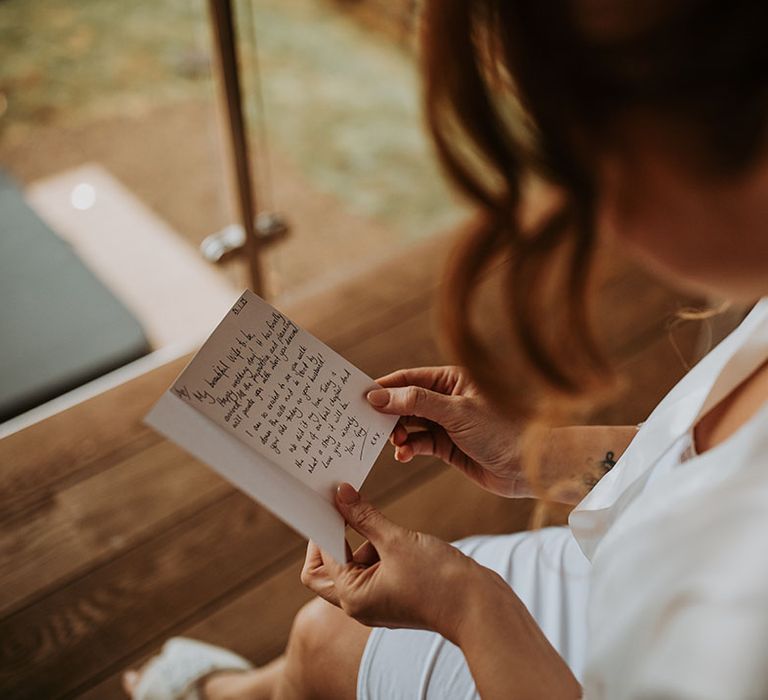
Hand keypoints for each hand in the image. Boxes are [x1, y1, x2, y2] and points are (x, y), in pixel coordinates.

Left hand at [301, 483, 488, 641]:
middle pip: (327, 569)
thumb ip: (364, 517)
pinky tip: (399, 538)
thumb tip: (340, 495)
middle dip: (335, 538)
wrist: (480, 607)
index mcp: (352, 596)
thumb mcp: (397, 540)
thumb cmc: (439, 580)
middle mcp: (359, 604)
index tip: (330, 499)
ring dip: (364, 541)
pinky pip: (374, 568)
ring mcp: (377, 601)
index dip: (324, 526)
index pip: (321, 559)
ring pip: (354, 565)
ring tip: (390, 529)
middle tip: (346, 509)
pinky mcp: (395, 594)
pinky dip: (379, 549)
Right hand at [368, 366, 526, 496]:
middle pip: (405, 401)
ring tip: (394, 443)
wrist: (528, 467)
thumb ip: (415, 402)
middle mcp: (447, 398)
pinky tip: (404, 455)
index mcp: (452, 379)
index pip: (409, 378)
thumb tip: (378, 395)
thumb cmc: (501, 430)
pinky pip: (419, 443)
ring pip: (409, 425)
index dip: (384, 387)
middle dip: (387, 413)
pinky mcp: (447, 445)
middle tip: (365, 424)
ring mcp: (446, 422)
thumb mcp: (455, 412)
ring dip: (398, 434)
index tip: (360, 397)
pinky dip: (409, 449)